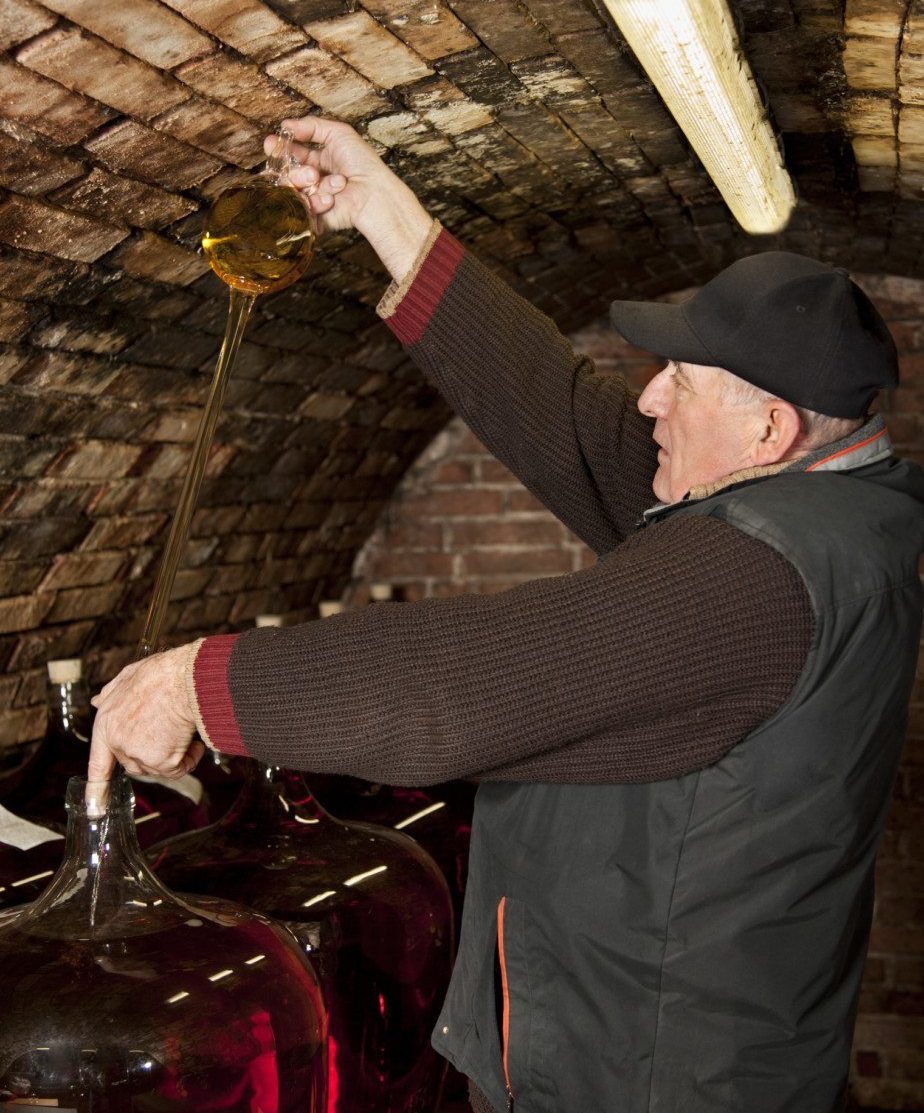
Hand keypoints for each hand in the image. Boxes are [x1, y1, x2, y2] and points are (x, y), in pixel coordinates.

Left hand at [88, 643, 204, 782]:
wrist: (185, 678)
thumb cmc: (162, 674)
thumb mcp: (128, 677)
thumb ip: (112, 693)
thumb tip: (97, 701)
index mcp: (106, 723)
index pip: (98, 764)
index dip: (97, 788)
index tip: (94, 809)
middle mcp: (117, 742)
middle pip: (134, 765)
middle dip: (153, 755)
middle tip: (171, 736)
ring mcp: (137, 753)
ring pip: (156, 769)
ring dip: (173, 756)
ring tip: (186, 732)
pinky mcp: (159, 760)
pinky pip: (177, 770)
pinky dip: (190, 759)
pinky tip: (196, 743)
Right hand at [267, 116, 432, 282]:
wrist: (373, 194)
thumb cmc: (362, 164)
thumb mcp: (338, 134)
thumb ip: (310, 127)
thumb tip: (286, 125)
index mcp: (320, 160)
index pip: (293, 153)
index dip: (279, 148)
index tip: (270, 143)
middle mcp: (315, 179)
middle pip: (289, 174)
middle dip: (297, 172)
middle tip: (312, 173)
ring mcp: (314, 198)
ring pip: (292, 191)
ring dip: (308, 186)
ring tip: (328, 185)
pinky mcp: (315, 217)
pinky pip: (301, 208)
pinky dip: (316, 201)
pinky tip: (331, 199)